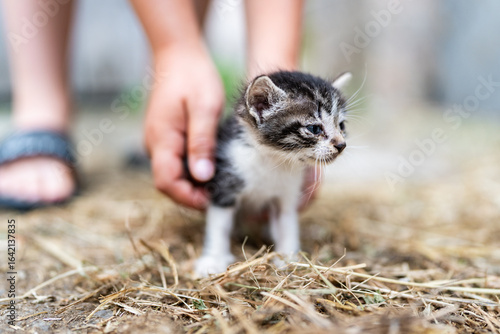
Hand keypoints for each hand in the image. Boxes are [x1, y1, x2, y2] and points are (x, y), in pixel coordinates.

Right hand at [145, 46, 223, 208]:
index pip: (166, 182)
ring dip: (193, 183)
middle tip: (221, 192)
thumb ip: (201, 143)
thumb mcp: (205, 108)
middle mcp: (154, 143)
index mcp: (161, 138)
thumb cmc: (193, 77)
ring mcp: (158, 141)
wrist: (178, 56)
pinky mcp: (165, 137)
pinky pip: (176, 162)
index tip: (212, 200)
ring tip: (219, 180)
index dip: (188, 197)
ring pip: (172, 174)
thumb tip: (202, 176)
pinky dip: (192, 170)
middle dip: (192, 194)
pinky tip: (210, 165)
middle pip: (168, 182)